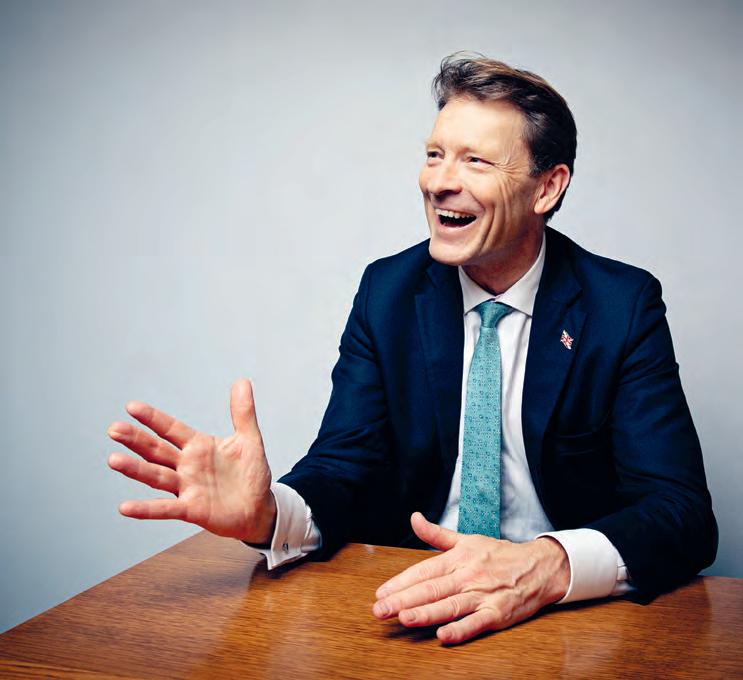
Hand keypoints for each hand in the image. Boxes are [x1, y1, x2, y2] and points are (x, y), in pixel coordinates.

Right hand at [107, 378, 276, 543]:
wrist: (259, 508)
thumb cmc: (251, 474)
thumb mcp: (249, 440)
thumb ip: (243, 412)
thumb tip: (242, 381)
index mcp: (198, 446)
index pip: (171, 429)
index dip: (153, 418)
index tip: (132, 407)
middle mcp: (187, 465)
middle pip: (156, 450)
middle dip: (135, 439)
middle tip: (114, 429)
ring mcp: (187, 488)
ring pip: (156, 476)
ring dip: (135, 469)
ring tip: (113, 460)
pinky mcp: (192, 509)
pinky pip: (166, 508)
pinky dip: (146, 509)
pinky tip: (126, 507)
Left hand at [372, 512, 569, 643]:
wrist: (539, 566)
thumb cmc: (498, 554)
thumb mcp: (466, 539)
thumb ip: (436, 534)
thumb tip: (414, 518)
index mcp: (458, 557)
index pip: (424, 570)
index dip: (401, 582)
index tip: (381, 593)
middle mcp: (468, 575)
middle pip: (432, 588)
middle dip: (404, 599)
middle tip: (380, 610)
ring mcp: (483, 594)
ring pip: (450, 605)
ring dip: (426, 613)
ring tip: (403, 618)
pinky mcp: (498, 613)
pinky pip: (477, 622)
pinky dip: (461, 629)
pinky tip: (443, 635)